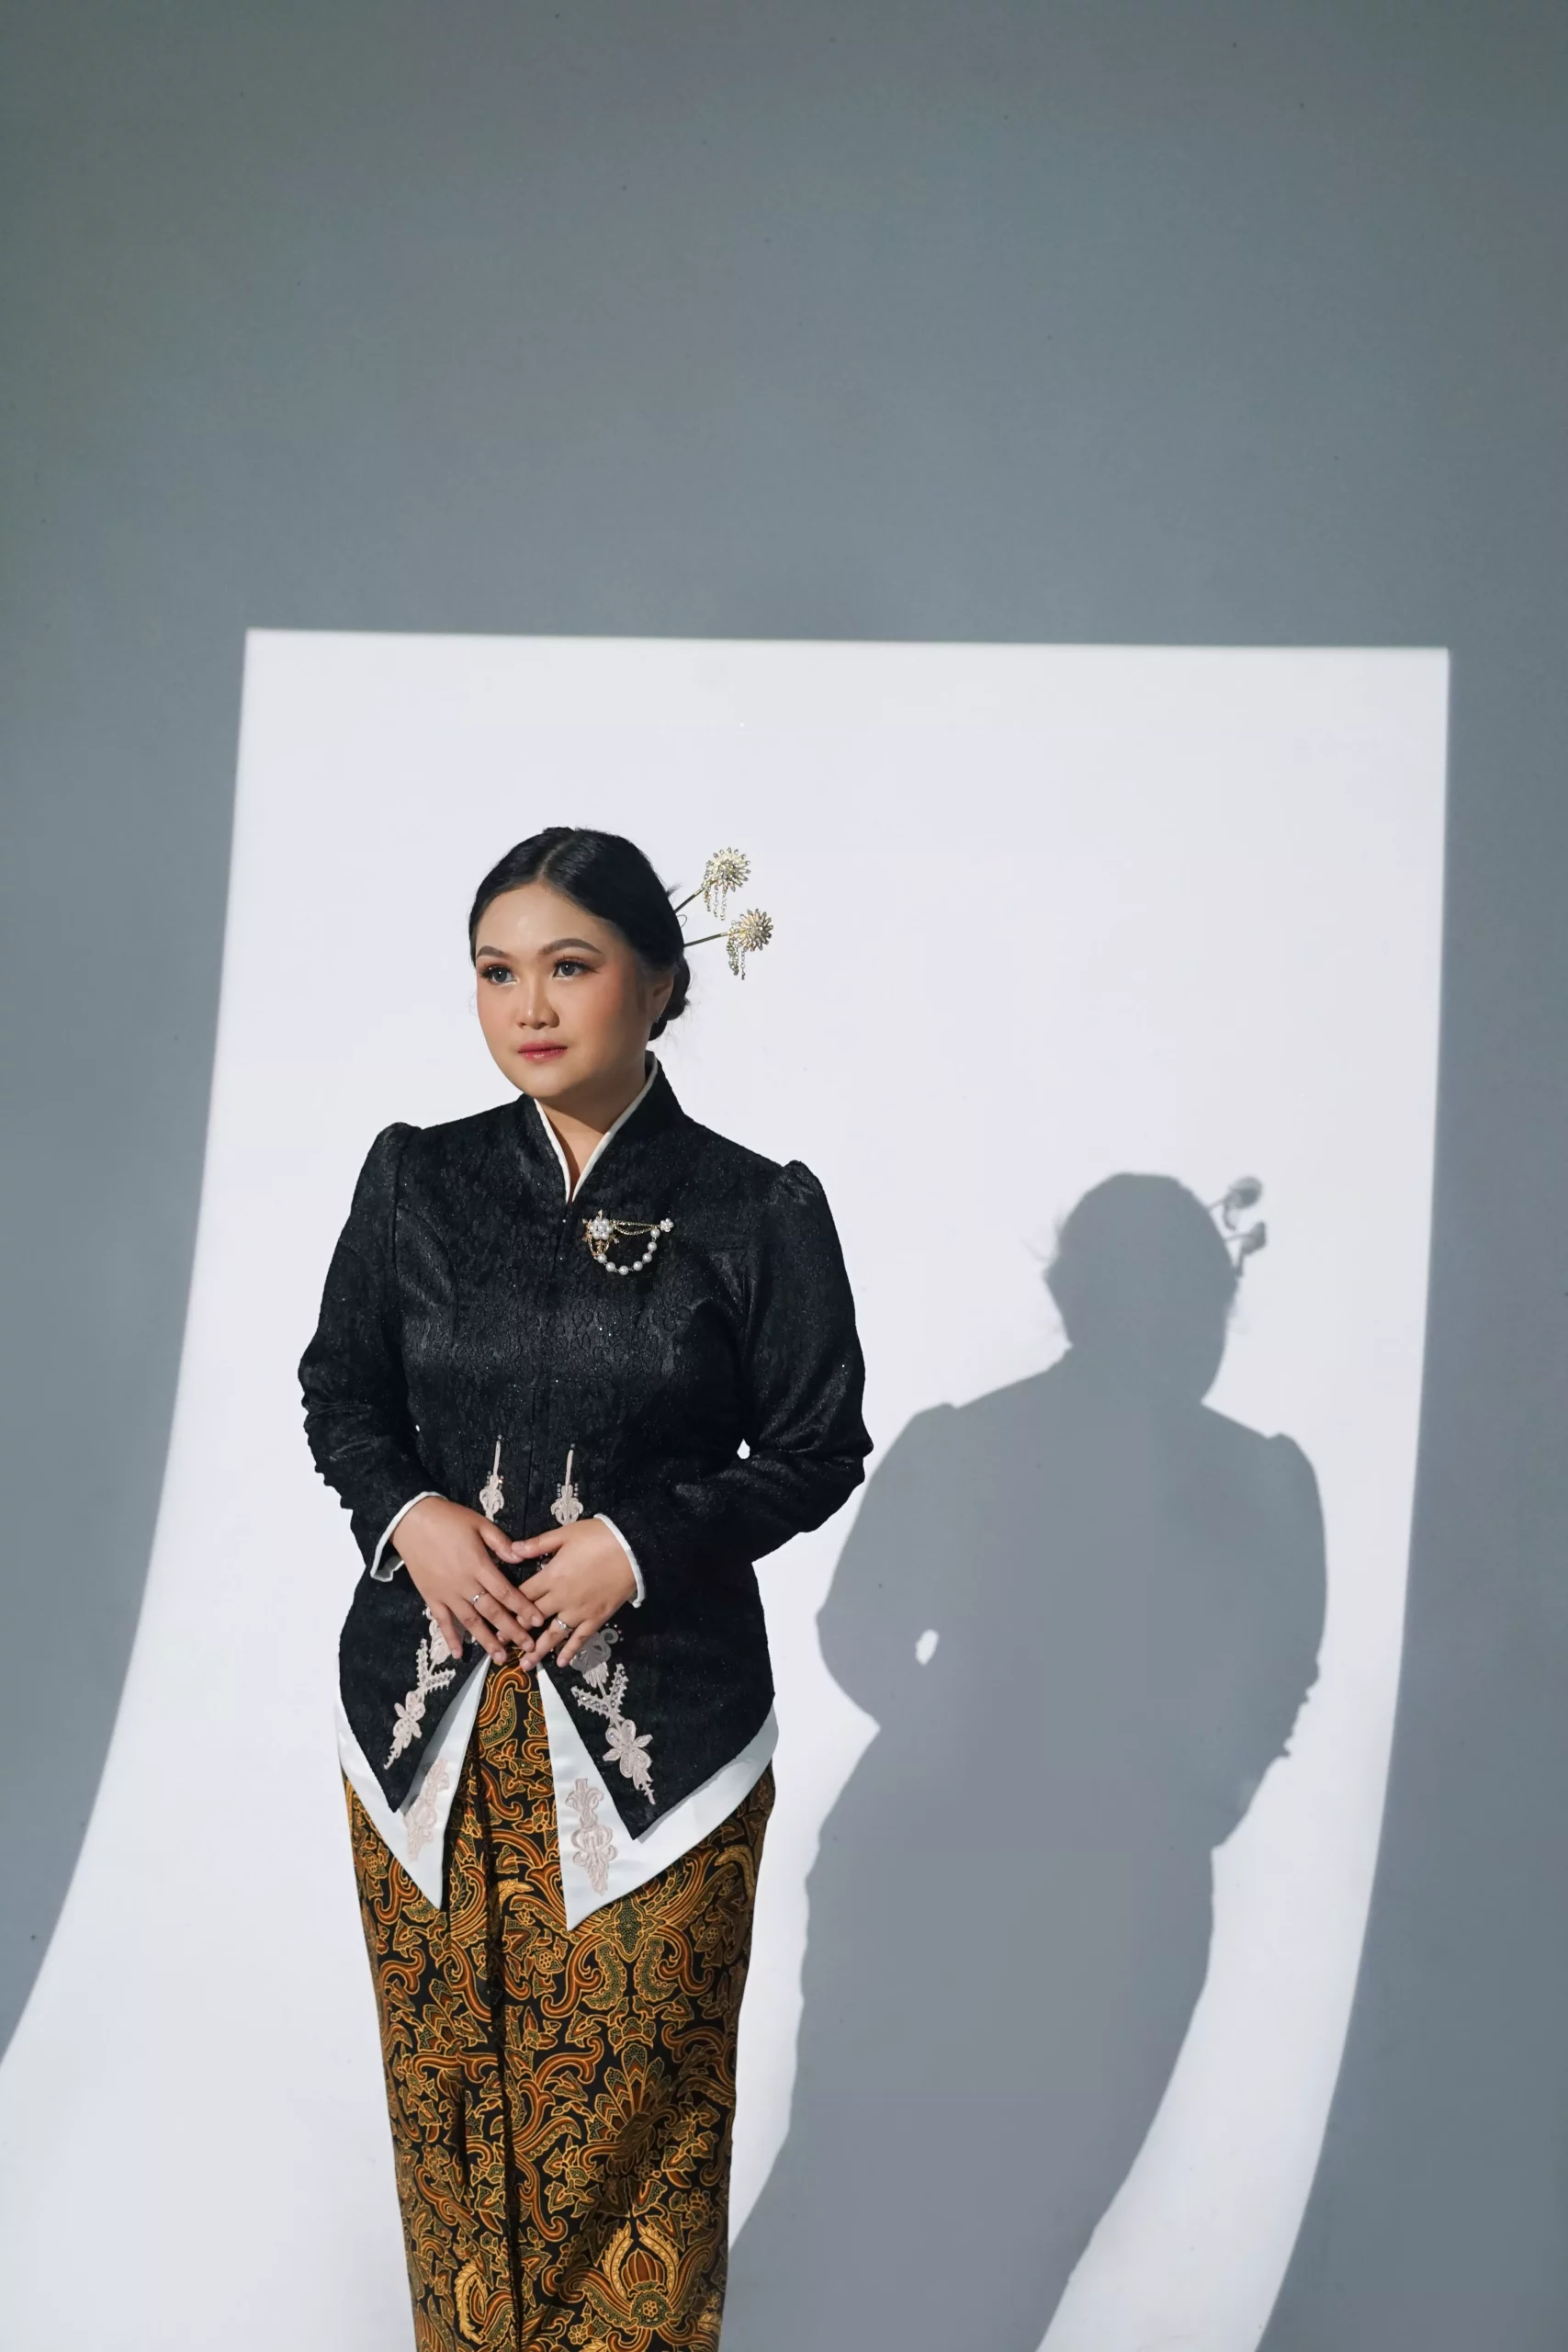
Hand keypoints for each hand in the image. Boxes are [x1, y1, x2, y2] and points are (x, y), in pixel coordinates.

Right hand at [390, 1496, 544, 1666]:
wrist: (410, 1521)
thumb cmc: (448, 1519)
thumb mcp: (479, 1523)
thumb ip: (500, 1542)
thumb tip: (520, 1557)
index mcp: (479, 1565)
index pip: (505, 1592)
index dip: (523, 1607)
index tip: (537, 1621)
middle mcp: (464, 1584)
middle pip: (492, 1612)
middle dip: (511, 1630)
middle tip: (528, 1647)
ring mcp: (447, 1593)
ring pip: (470, 1622)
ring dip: (486, 1641)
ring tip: (501, 1657)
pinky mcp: (431, 1597)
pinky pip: (442, 1622)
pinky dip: (450, 1638)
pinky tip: (458, 1654)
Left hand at [507, 1517, 637, 1668]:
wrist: (632, 1549)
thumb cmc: (597, 1537)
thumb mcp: (565, 1534)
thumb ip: (537, 1544)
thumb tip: (512, 1550)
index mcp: (551, 1577)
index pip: (523, 1596)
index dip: (506, 1609)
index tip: (493, 1621)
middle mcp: (561, 1598)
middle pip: (533, 1620)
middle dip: (515, 1634)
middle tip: (500, 1647)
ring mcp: (579, 1611)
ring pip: (554, 1635)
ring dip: (538, 1651)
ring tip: (524, 1665)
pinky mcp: (596, 1617)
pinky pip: (580, 1638)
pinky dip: (571, 1651)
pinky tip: (561, 1663)